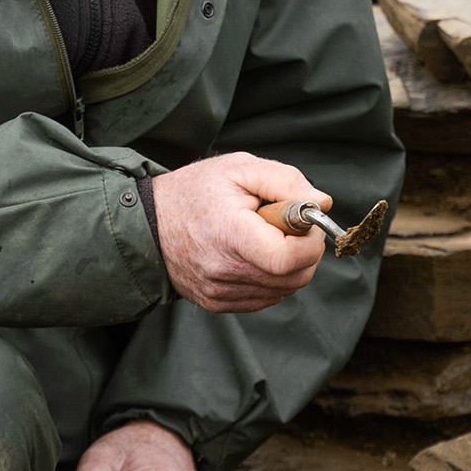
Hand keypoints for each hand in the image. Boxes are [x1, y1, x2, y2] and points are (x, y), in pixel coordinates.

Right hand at [148, 151, 327, 312]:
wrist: (149, 224)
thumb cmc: (195, 191)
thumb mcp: (240, 167)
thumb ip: (286, 181)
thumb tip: (322, 204)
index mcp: (229, 233)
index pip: (286, 258)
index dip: (309, 243)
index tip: (306, 223)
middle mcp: (223, 270)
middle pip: (293, 277)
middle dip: (305, 251)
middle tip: (288, 225)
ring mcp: (219, 291)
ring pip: (284, 290)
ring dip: (290, 265)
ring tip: (266, 237)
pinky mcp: (217, 303)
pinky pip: (265, 298)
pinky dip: (273, 279)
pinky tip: (255, 255)